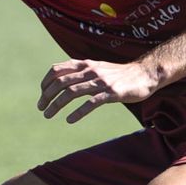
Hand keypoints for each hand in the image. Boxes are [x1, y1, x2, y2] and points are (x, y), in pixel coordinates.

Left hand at [38, 58, 156, 122]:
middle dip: (47, 96)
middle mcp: (90, 71)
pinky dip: (78, 112)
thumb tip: (59, 78)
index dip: (45, 83)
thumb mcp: (96, 68)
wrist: (145, 74)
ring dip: (57, 105)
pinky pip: (91, 103)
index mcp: (85, 64)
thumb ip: (80, 71)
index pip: (57, 70)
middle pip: (61, 82)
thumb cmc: (118, 74)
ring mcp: (101, 82)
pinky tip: (69, 120)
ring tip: (48, 115)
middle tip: (41, 108)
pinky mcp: (112, 93)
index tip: (42, 96)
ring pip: (72, 92)